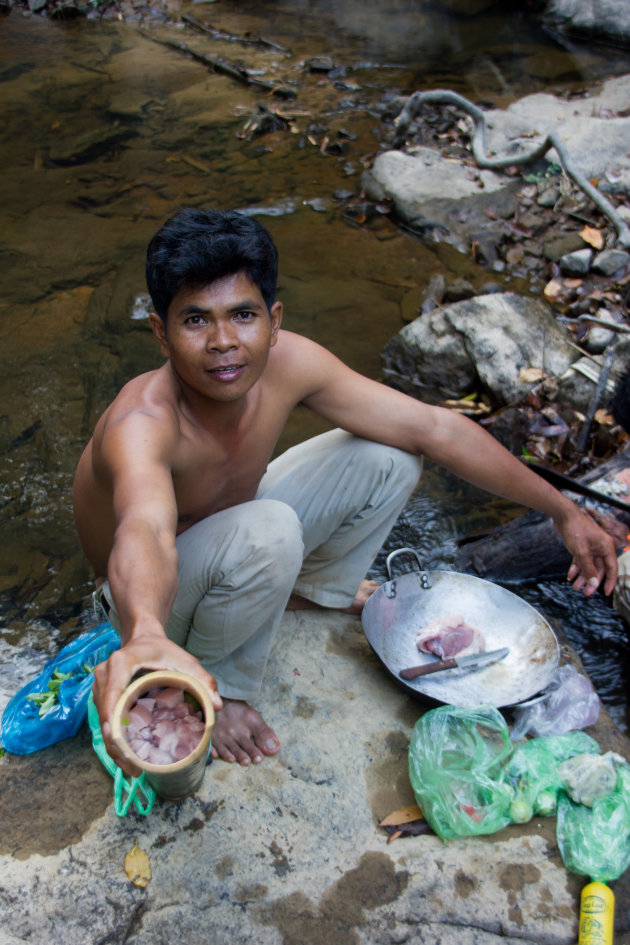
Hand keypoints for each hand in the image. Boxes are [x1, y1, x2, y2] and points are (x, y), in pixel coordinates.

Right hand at [92, 634, 221, 776]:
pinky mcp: (100, 694)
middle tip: (135, 771)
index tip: (125, 752)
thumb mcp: (186, 661)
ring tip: (132, 769)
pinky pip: (104, 720)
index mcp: (121, 663)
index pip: (112, 698)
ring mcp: (100, 685)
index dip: (115, 726)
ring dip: (114, 747)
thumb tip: (217, 707)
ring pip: (102, 722)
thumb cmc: (165, 650)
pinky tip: (128, 757)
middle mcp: (104, 674)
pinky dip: (114, 739)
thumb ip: (203, 680)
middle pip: (105, 717)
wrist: (144, 637)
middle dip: (116, 748)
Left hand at [555, 506, 617, 596]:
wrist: (562, 514)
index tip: (606, 593)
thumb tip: (594, 583)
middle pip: (599, 569)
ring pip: (588, 565)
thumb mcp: (581, 551)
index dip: (609, 581)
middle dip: (592, 581)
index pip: (611, 568)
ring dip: (582, 576)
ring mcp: (591, 546)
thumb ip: (588, 568)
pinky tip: (570, 575)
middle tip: (585, 593)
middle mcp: (600, 547)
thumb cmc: (575, 529)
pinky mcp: (581, 545)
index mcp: (606, 547)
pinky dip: (576, 567)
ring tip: (575, 587)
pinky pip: (580, 560)